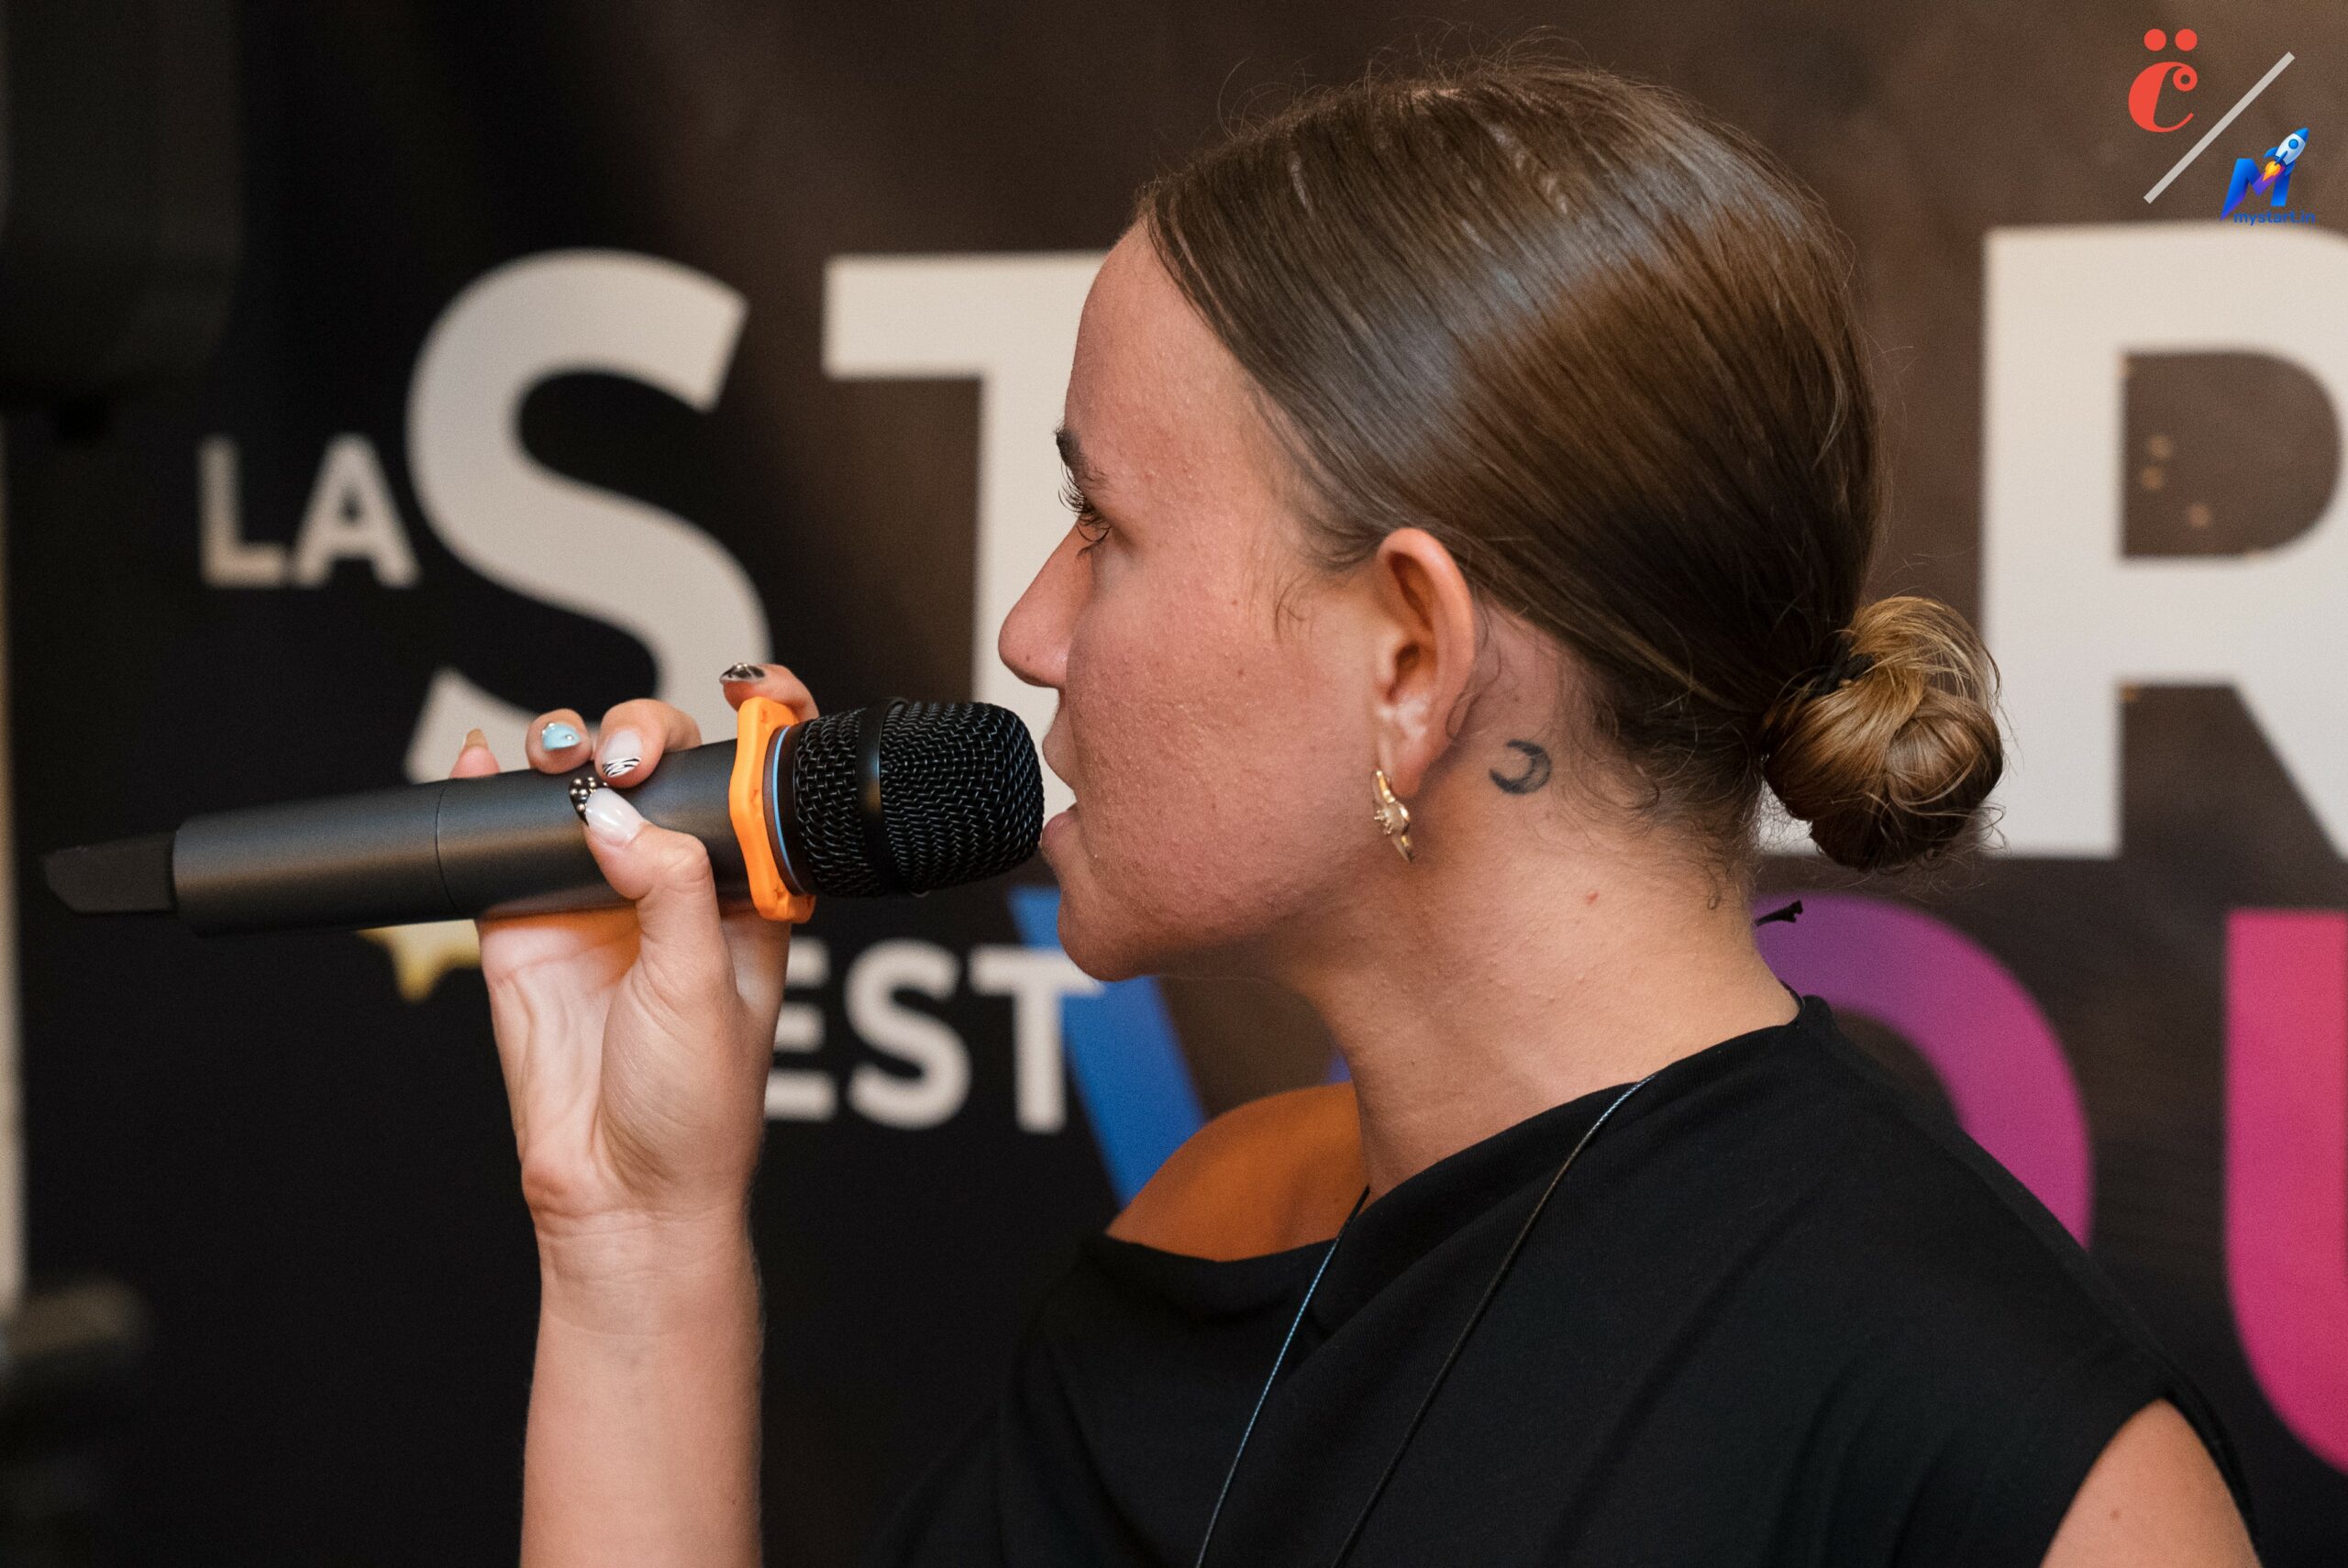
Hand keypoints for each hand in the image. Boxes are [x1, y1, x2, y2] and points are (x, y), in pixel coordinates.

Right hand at [449, 664, 819, 1270]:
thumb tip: (615, 813)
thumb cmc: (693, 1107)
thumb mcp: (701, 987)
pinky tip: (477, 757)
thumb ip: (670, 889)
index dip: (758, 724)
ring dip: (568, 748)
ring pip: (578, 789)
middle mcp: (674, 884)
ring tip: (562, 757)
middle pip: (658, 766)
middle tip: (624, 760)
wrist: (618, 1191)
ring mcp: (595, 897)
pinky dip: (484, 786)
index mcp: (747, 893)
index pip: (754, 783)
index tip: (749, 690)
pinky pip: (499, 838)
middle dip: (642, 734)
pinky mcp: (523, 922)